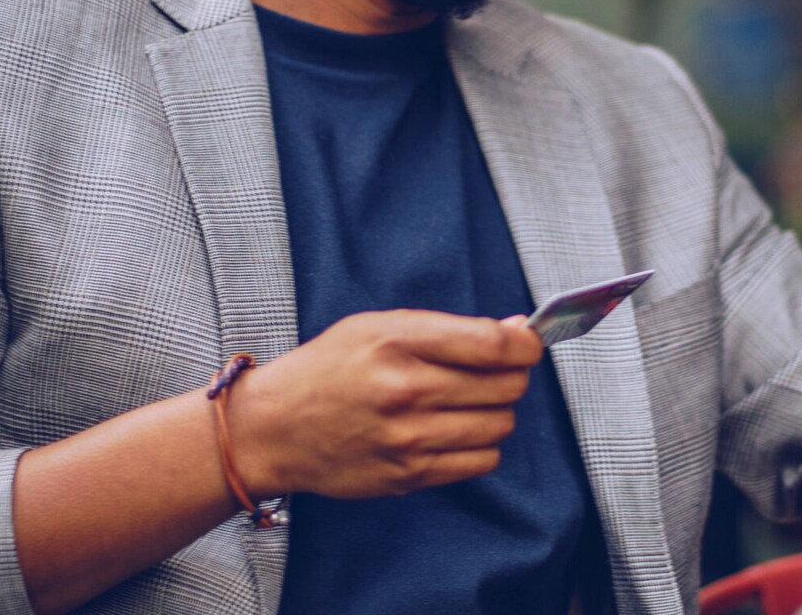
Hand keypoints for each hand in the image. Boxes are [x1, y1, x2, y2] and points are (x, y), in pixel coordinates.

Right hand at [228, 309, 540, 498]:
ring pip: (500, 425)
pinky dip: (481, 446)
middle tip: (494, 372)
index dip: (525, 343)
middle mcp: (405, 390)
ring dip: (496, 412)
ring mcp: (408, 437)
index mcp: (398, 341)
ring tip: (468, 403)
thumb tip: (515, 330)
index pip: (493, 343)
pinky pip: (481, 462)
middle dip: (511, 375)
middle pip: (506, 385)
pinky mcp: (408, 474)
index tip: (527, 344)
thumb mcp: (378, 326)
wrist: (274, 428)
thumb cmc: (327, 370)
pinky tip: (455, 432)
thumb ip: (448, 330)